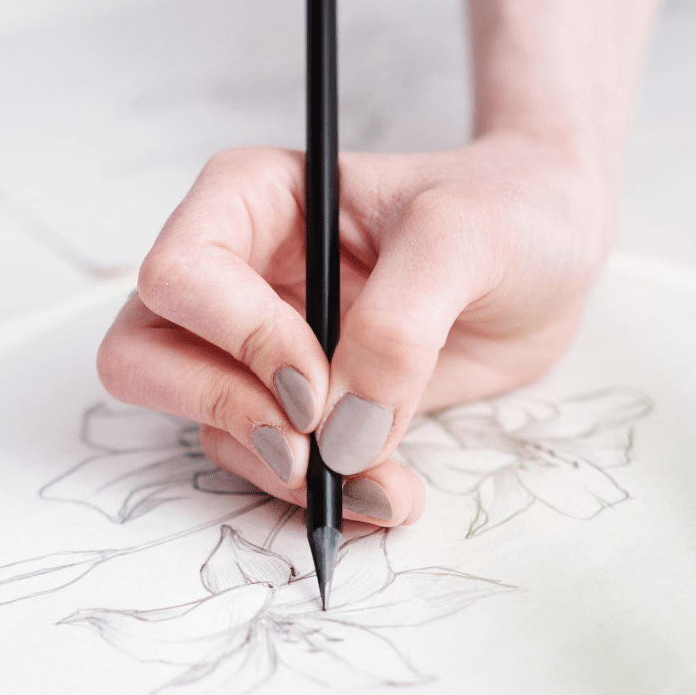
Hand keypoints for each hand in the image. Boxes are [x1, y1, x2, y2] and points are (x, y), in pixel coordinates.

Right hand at [97, 131, 614, 526]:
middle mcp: (241, 273)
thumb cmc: (507, 210)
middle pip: (146, 355)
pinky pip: (268, 461)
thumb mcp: (463, 238)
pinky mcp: (302, 401)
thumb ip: (397, 326)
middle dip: (222, 412)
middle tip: (307, 449)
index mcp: (254, 200)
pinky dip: (317, 494)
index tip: (317, 384)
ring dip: (281, 472)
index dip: (238, 339)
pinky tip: (386, 493)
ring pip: (207, 424)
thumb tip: (342, 434)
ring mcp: (262, 344)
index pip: (181, 275)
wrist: (549, 254)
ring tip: (381, 485)